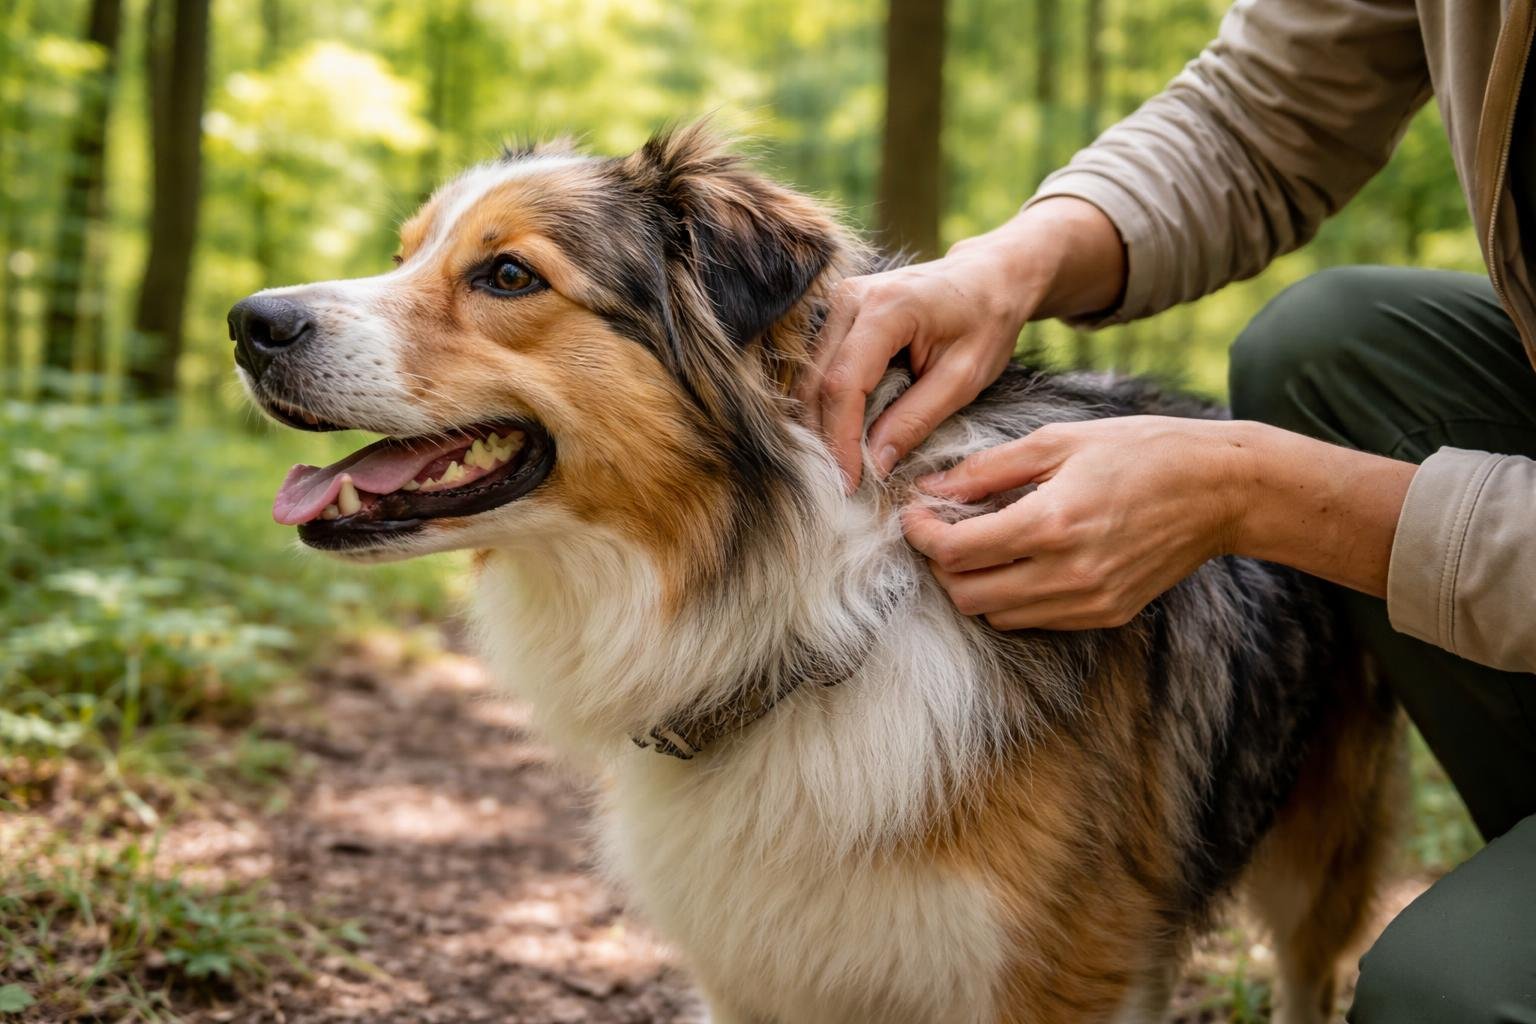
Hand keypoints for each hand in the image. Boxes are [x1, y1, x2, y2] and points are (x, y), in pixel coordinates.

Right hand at [798, 198, 1125, 490]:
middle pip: (817, 382)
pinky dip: (827, 407)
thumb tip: (874, 463)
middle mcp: (852, 297)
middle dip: (825, 439)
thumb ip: (916, 419)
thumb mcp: (964, 378)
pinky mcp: (837, 313)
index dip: (841, 439)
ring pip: (810, 377)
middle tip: (840, 486)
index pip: (844, 384)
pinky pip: (819, 368)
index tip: (849, 482)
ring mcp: (840, 300)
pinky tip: (842, 437)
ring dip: (821, 425)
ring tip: (842, 467)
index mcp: (889, 308)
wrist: (989, 276)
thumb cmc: (987, 321)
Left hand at [902, 417, 1246, 629]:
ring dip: (973, 584)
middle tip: (940, 530)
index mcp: (1052, 523)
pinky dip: (1011, 597)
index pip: (957, 552)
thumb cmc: (1141, 451)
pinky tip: (1018, 561)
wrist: (1220, 489)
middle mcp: (1068, 573)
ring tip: (978, 545)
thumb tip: (932, 490)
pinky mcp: (1105, 615)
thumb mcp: (1058, 442)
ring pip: (996, 615)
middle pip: (967, 594)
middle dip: (941, 564)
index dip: (922, 534)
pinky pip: (1033, 620)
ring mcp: (1089, 602)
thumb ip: (987, 470)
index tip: (914, 514)